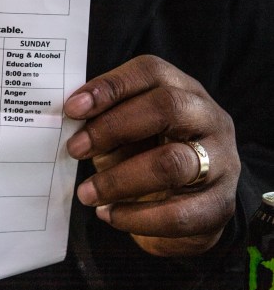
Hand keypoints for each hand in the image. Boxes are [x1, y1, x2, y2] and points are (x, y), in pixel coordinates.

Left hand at [64, 55, 239, 256]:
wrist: (186, 204)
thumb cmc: (144, 154)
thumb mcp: (123, 132)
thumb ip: (102, 122)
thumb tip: (68, 123)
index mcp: (181, 89)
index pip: (150, 72)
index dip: (110, 87)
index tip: (71, 109)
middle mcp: (209, 118)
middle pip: (167, 107)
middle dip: (112, 129)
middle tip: (74, 150)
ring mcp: (221, 161)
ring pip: (172, 164)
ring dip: (119, 181)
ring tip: (86, 193)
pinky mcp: (220, 205)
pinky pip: (179, 214)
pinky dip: (137, 217)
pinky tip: (109, 215)